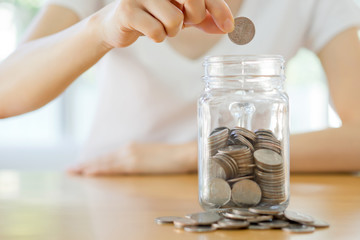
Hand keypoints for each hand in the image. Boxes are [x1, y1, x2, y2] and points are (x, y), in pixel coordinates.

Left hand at [68, 141, 197, 175]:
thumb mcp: (149, 156)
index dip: (92, 161)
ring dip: (87, 167)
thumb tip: (126, 166)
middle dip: (84, 165)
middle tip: (69, 170)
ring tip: (73, 172)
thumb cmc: (168, 156)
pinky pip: (113, 167)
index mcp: (131, 148)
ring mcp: (130, 156)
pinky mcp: (134, 163)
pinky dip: (99, 169)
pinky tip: (89, 172)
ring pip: (104, 162)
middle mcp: (127, 150)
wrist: (181, 154)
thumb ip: (136, 160)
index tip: (80, 166)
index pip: (107, 157)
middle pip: (102, 159)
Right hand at [94, 0, 233, 47]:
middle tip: (183, 21)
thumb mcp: (182, 15)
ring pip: (175, 20)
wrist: (119, 22)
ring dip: (172, 31)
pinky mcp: (128, 10)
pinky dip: (158, 37)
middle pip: (193, 1)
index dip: (219, 9)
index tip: (228, 27)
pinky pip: (157, 32)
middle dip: (193, 17)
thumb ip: (204, 19)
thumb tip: (228, 27)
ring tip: (161, 26)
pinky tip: (149, 31)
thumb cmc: (154, 15)